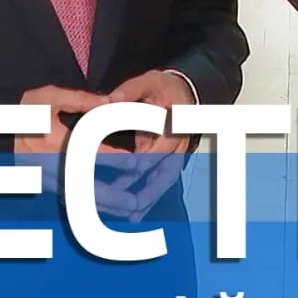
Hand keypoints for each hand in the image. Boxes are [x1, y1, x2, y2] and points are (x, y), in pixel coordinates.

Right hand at [13, 85, 138, 203]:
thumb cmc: (25, 112)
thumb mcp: (49, 98)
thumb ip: (80, 99)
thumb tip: (109, 102)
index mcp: (56, 144)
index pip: (94, 155)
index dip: (118, 161)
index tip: (138, 164)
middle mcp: (53, 167)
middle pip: (88, 188)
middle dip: (114, 196)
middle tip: (137, 201)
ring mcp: (49, 180)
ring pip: (81, 200)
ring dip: (106, 206)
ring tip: (131, 212)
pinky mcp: (47, 186)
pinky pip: (73, 200)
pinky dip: (92, 206)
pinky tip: (110, 210)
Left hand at [107, 70, 197, 221]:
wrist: (186, 91)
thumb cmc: (166, 87)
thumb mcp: (150, 81)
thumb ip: (131, 91)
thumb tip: (111, 100)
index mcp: (173, 126)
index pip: (156, 150)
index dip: (139, 162)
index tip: (123, 171)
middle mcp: (177, 144)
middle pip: (165, 174)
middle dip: (148, 192)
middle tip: (132, 208)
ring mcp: (175, 154)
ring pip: (163, 181)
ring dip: (148, 199)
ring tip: (132, 216)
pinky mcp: (168, 160)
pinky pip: (159, 180)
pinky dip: (149, 196)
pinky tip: (136, 211)